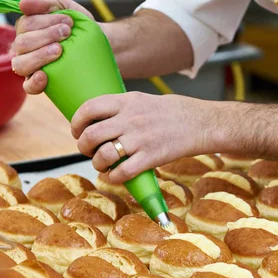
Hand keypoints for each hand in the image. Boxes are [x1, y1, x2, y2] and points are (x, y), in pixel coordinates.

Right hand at [12, 0, 94, 94]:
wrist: (99, 44)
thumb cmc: (78, 26)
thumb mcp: (64, 7)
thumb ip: (44, 3)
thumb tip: (22, 4)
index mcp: (27, 29)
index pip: (25, 25)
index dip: (46, 22)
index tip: (69, 22)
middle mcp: (24, 49)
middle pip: (22, 44)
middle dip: (46, 36)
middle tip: (67, 33)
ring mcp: (30, 67)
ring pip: (21, 64)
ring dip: (40, 55)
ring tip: (60, 50)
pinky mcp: (39, 84)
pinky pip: (28, 87)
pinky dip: (34, 82)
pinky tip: (45, 76)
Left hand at [71, 93, 221, 182]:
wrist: (201, 123)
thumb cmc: (172, 113)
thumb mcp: (143, 100)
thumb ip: (121, 108)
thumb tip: (96, 121)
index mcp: (127, 101)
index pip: (89, 108)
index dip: (76, 122)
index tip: (77, 131)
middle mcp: (130, 119)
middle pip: (91, 135)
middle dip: (83, 147)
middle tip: (88, 151)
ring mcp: (140, 139)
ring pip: (103, 156)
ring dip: (98, 164)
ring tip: (103, 165)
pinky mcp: (151, 157)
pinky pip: (122, 172)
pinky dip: (114, 178)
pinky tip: (116, 176)